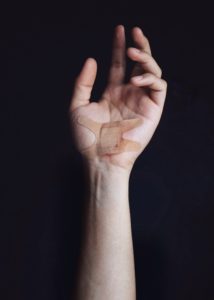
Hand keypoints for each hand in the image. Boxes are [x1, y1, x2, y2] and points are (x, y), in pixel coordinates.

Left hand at [69, 25, 166, 171]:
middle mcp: (128, 94)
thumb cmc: (87, 137)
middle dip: (139, 46)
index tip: (119, 30)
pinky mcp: (153, 110)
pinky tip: (136, 79)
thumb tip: (91, 59)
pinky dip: (151, 78)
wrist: (100, 158)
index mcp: (113, 93)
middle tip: (135, 32)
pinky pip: (159, 87)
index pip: (118, 65)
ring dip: (146, 58)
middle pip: (139, 64)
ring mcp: (141, 101)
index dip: (119, 47)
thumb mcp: (77, 106)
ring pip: (152, 72)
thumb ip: (83, 83)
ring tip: (133, 52)